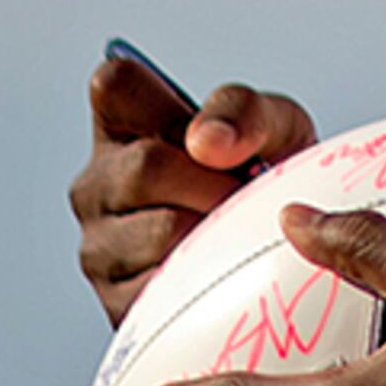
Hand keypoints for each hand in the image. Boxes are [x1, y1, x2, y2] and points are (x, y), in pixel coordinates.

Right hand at [71, 47, 316, 324]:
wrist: (287, 251)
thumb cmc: (268, 178)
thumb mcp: (276, 126)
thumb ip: (245, 113)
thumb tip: (208, 142)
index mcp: (124, 126)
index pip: (113, 85)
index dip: (164, 103)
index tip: (207, 132)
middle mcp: (97, 184)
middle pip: (145, 167)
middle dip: (212, 181)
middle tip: (243, 193)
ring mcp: (99, 245)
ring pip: (159, 231)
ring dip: (216, 232)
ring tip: (234, 228)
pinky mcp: (116, 300)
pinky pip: (165, 286)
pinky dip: (209, 276)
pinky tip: (221, 266)